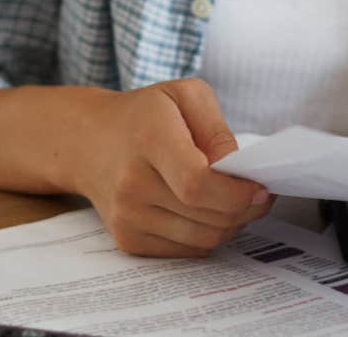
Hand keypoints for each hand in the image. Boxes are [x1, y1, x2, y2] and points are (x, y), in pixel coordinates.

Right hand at [71, 78, 273, 256]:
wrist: (87, 141)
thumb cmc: (143, 115)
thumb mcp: (184, 96)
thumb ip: (217, 130)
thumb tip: (238, 171)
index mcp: (148, 139)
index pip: (197, 183)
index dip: (236, 192)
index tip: (260, 187)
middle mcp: (132, 183)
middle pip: (207, 215)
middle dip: (245, 209)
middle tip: (258, 193)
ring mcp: (127, 216)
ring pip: (203, 238)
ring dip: (231, 225)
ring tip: (235, 201)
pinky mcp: (127, 239)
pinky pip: (187, 250)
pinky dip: (207, 235)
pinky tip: (208, 212)